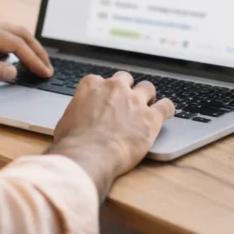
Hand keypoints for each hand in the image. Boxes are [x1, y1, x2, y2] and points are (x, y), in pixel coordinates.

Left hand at [0, 19, 52, 85]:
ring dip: (24, 45)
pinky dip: (10, 44)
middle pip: (18, 32)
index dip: (33, 59)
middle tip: (47, 66)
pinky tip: (10, 58)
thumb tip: (14, 71)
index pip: (16, 44)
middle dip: (35, 49)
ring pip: (9, 31)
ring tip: (35, 62)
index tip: (45, 72)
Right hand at [48, 73, 173, 199]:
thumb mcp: (65, 120)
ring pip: (147, 87)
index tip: (105, 101)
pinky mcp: (151, 117)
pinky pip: (166, 106)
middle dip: (126, 89)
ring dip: (146, 96)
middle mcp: (114, 87)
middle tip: (125, 103)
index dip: (103, 92)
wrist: (90, 154)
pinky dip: (167, 109)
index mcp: (91, 85)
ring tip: (147, 106)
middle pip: (125, 78)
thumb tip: (76, 120)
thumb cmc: (74, 142)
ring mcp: (135, 100)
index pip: (100, 81)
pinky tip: (166, 113)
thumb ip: (76, 112)